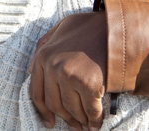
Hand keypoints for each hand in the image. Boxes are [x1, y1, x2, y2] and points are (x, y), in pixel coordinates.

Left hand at [29, 11, 107, 130]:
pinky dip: (94, 121)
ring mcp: (70, 75)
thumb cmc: (90, 28)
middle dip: (65, 118)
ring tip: (86, 126)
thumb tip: (31, 69)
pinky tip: (97, 124)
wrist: (117, 26)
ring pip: (72, 109)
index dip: (43, 111)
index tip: (49, 122)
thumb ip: (44, 44)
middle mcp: (53, 66)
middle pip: (55, 104)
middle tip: (73, 126)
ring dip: (80, 121)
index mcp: (43, 55)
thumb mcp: (61, 28)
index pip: (36, 91)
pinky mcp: (88, 84)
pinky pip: (90, 110)